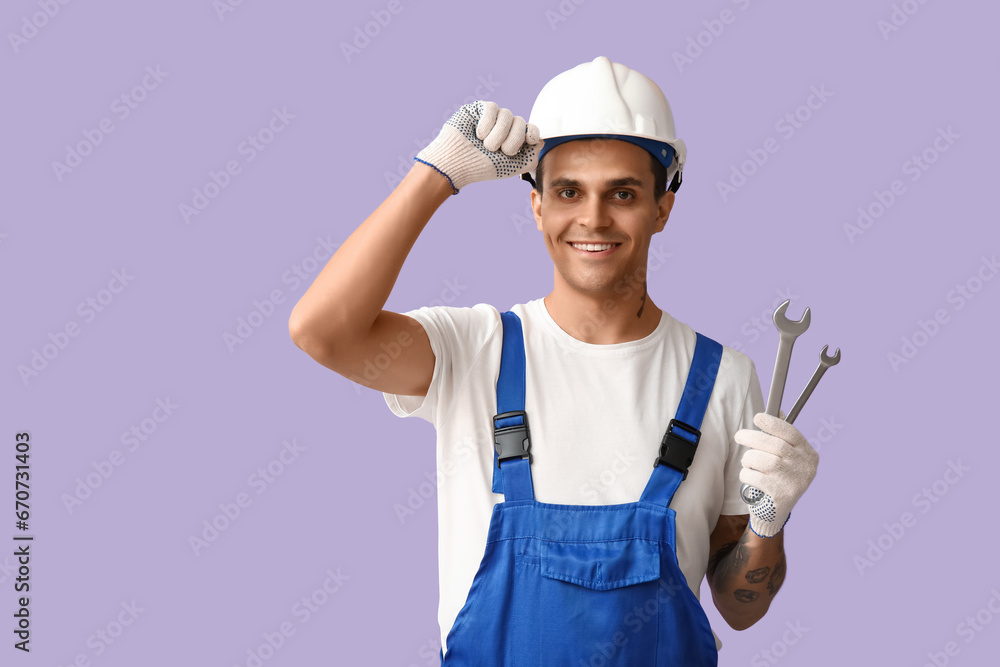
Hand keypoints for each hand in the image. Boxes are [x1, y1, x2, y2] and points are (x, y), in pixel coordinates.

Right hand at [415, 101, 540, 192]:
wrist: (457, 163)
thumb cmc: (481, 167)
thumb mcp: (511, 167)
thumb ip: (530, 157)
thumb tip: (540, 141)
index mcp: (513, 140)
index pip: (530, 128)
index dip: (532, 133)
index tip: (530, 140)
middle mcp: (504, 127)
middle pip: (521, 121)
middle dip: (512, 139)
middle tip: (497, 150)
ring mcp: (492, 117)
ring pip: (508, 114)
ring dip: (497, 134)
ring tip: (485, 145)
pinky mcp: (479, 109)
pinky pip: (493, 108)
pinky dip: (487, 124)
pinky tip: (478, 134)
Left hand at [736, 413, 818, 536]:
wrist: (776, 511)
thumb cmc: (779, 477)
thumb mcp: (787, 457)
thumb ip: (782, 436)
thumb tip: (776, 410)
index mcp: (808, 454)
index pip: (791, 433)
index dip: (773, 423)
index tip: (757, 417)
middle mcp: (804, 467)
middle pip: (774, 445)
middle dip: (752, 437)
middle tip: (739, 436)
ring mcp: (793, 482)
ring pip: (761, 460)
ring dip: (748, 458)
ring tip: (748, 462)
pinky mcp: (780, 494)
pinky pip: (754, 476)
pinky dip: (746, 474)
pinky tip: (749, 476)